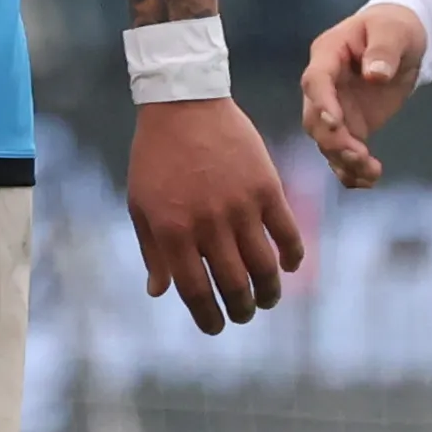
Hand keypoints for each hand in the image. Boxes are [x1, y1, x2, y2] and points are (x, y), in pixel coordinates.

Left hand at [123, 90, 305, 331]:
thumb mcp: (140, 205)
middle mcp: (207, 225)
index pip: (194, 291)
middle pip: (234, 285)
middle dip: (242, 309)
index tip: (215, 327)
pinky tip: (289, 266)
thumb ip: (152, 251)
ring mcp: (240, 207)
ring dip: (269, 291)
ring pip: (264, 267)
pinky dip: (292, 256)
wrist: (183, 104)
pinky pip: (287, 233)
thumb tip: (159, 292)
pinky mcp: (266, 188)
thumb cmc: (155, 157)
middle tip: (245, 314)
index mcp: (172, 232)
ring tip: (267, 299)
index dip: (207, 317)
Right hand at [298, 2, 424, 187]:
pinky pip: (344, 153)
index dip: (321, 102)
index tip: (336, 122)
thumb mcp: (393, 31)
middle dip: (333, 140)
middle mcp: (324, 86)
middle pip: (314, 118)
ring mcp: (336, 109)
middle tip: (358, 154)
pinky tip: (371, 180)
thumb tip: (375, 75)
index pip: (315, 81)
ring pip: (327, 141)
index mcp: (327, 55)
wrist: (402, 40)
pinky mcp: (351, 126)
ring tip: (371, 170)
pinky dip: (352, 171)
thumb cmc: (394, 28)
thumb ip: (384, 51)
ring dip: (344, 160)